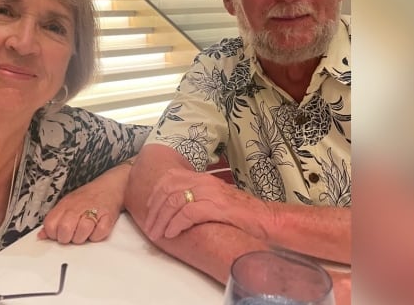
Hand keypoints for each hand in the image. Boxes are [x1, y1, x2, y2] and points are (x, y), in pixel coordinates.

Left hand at [38, 165, 128, 243]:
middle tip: (72, 234)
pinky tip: (95, 229)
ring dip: (82, 237)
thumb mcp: (66, 204)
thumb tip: (41, 235)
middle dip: (67, 238)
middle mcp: (77, 208)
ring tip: (85, 231)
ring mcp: (93, 213)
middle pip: (64, 230)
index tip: (58, 233)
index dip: (53, 234)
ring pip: (81, 234)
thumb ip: (53, 220)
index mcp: (65, 205)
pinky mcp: (107, 218)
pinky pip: (98, 235)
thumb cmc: (87, 198)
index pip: (50, 225)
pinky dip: (97, 236)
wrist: (110, 187)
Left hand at [144, 168, 272, 240]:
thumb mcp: (214, 199)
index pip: (169, 178)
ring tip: (157, 234)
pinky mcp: (216, 207)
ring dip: (162, 219)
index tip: (148, 210)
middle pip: (167, 190)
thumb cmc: (240, 214)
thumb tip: (174, 207)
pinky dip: (176, 224)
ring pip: (174, 201)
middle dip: (154, 210)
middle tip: (149, 228)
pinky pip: (188, 213)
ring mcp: (210, 193)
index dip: (154, 194)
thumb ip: (196, 198)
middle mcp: (204, 182)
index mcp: (202, 178)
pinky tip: (171, 234)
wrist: (265, 220)